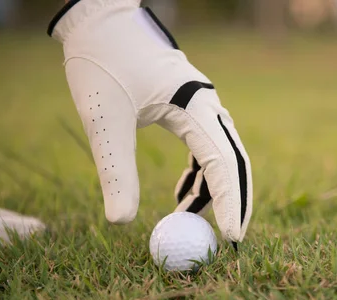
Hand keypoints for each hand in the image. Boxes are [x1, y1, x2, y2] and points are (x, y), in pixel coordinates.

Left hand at [48, 0, 252, 243]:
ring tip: (187, 221)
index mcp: (196, 106)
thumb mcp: (104, 119)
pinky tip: (181, 196)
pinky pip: (206, 149)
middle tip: (229, 241)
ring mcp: (203, 107)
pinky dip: (199, 177)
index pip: (225, 162)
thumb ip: (114, 170)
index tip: (231, 239)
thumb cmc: (103, 61)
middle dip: (234, 202)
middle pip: (235, 162)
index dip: (232, 202)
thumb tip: (121, 223)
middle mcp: (208, 106)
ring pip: (222, 157)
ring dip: (213, 192)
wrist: (101, 20)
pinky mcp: (190, 110)